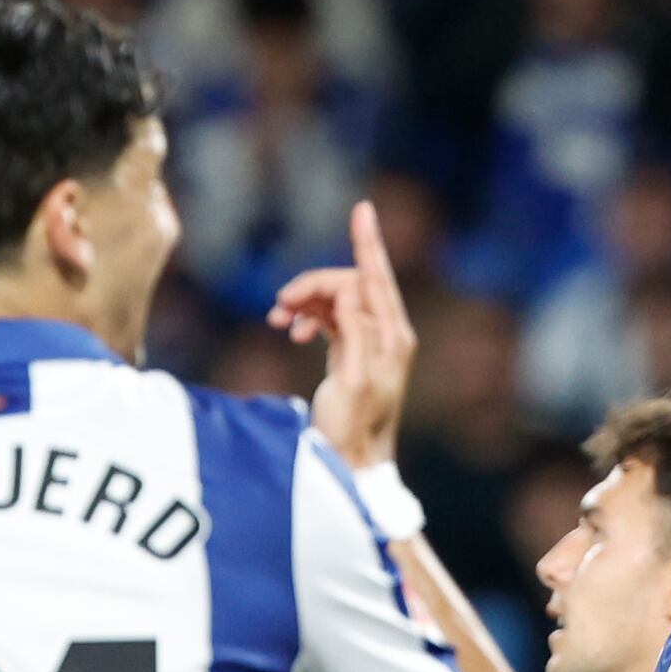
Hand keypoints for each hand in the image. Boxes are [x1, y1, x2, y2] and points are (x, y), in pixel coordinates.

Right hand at [268, 199, 416, 477]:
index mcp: (392, 337)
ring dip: (305, 302)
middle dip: (313, 286)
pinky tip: (290, 331)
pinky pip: (331, 317)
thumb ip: (354, 331)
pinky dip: (309, 317)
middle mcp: (387, 335)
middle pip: (349, 285)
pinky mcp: (353, 351)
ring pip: (337, 300)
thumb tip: (347, 289)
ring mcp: (371, 342)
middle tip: (278, 306)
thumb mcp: (352, 380)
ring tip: (278, 320)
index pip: (376, 278)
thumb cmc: (350, 428)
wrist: (351, 463)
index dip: (367, 242)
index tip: (362, 208)